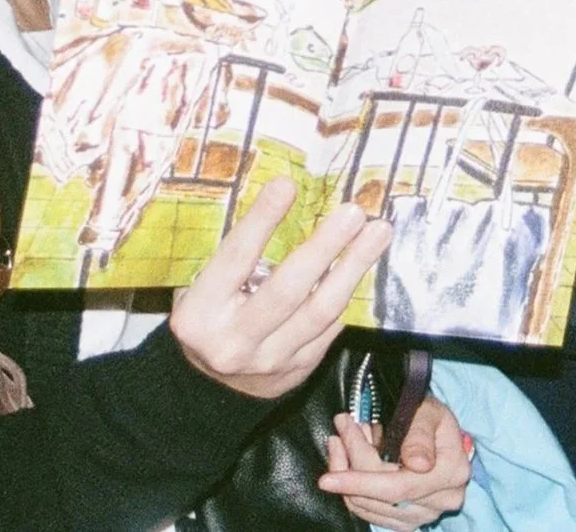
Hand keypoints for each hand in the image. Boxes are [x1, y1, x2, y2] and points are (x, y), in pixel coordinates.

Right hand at [169, 179, 392, 400]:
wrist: (207, 389)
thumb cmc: (206, 319)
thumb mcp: (198, 289)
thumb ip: (234, 258)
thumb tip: (281, 203)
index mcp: (201, 313)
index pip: (235, 259)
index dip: (262, 221)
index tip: (287, 185)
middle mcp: (235, 341)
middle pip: (288, 289)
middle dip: (325, 247)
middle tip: (353, 212)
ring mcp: (270, 360)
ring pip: (320, 311)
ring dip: (354, 267)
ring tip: (377, 233)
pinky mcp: (297, 370)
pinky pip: (330, 328)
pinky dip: (348, 294)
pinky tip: (365, 266)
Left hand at [318, 398, 469, 529]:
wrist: (437, 430)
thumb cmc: (430, 416)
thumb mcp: (429, 411)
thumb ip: (420, 434)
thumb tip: (418, 464)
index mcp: (451, 473)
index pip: (398, 487)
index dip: (360, 483)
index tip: (327, 478)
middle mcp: (442, 500)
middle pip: (379, 497)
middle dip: (349, 467)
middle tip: (339, 433)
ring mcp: (425, 514)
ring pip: (369, 507)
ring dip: (347, 476)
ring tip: (342, 441)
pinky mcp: (408, 520)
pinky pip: (370, 514)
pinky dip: (352, 490)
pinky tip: (349, 462)